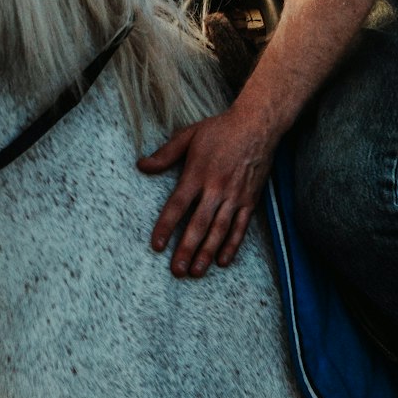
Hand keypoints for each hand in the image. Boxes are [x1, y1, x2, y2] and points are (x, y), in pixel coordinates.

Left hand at [137, 106, 275, 277]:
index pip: (177, 205)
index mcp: (197, 173)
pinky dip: (232, 245)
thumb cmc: (219, 130)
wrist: (256, 125)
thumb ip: (165, 154)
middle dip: (187, 249)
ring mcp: (235, 196)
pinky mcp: (250, 200)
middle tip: (177, 270)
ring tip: (196, 271)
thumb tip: (141, 165)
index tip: (157, 245)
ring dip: (207, 252)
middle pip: (198, 224)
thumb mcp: (188, 135)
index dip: (166, 226)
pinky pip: (241, 227)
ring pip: (219, 230)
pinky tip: (222, 261)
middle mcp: (216, 187)